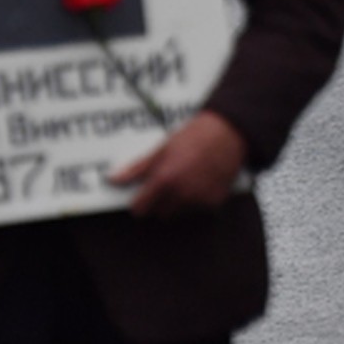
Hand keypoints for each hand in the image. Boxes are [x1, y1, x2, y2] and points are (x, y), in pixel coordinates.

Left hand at [107, 111, 247, 217]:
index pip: (141, 208)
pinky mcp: (214, 203)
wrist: (229, 131)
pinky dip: (198, 199)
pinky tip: (202, 180)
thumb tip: (114, 179)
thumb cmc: (195, 135)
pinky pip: (198, 209)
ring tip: (188, 177)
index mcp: (164, 180)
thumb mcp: (163, 148)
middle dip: (160, 201)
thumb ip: (138, 168)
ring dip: (179, 201)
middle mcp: (181, 194)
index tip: (142, 195)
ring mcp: (199, 200)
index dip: (139, 201)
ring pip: (179, 212)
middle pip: (160, 213)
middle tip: (168, 180)